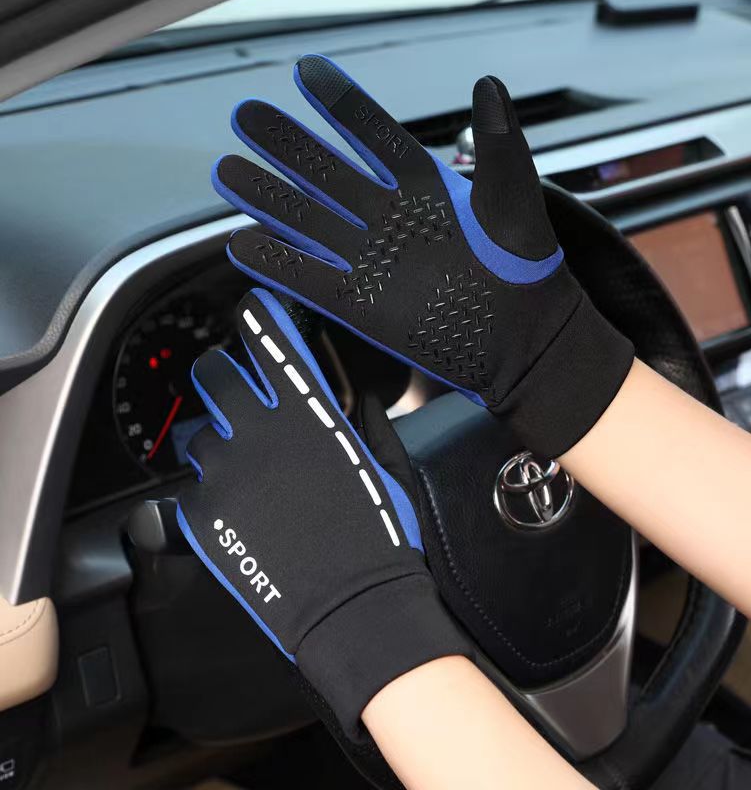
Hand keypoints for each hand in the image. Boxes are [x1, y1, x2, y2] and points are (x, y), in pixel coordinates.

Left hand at [177, 288, 469, 737]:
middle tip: (236, 394)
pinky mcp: (202, 514)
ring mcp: (224, 472)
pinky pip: (193, 490)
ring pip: (200, 436)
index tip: (253, 312)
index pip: (270, 339)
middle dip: (222, 375)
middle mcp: (259, 429)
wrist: (354, 608)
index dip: (259, 318)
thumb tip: (351, 397)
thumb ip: (364, 420)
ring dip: (220, 446)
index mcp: (308, 411)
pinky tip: (246, 518)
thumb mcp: (388, 466)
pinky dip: (214, 498)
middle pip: (212, 373)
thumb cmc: (382, 538)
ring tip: (250, 477)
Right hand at [212, 55, 632, 456]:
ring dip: (269, 198)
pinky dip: (277, 263)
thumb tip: (488, 85)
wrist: (523, 342)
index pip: (376, 137)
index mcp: (426, 190)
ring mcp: (373, 262)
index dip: (342, 106)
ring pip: (310, 222)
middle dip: (286, 146)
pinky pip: (310, 279)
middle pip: (327, 175)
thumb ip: (499, 148)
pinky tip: (243, 244)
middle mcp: (391, 221)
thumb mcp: (516, 202)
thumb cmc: (527, 272)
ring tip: (227, 170)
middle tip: (245, 116)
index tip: (307, 72)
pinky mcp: (363, 305)